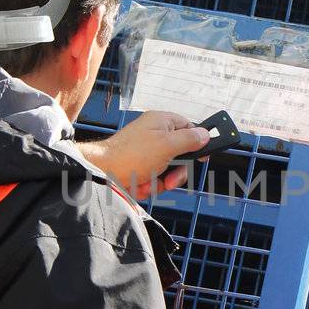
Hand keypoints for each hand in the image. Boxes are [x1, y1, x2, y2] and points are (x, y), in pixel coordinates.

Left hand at [79, 111, 208, 199]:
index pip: (189, 127)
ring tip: (150, 182)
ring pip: (169, 171)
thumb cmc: (129, 154)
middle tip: (170, 177)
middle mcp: (154, 136)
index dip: (197, 141)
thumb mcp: (167, 145)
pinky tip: (139, 185)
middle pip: (181, 154)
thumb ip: (189, 139)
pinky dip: (150, 186)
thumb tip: (205, 134)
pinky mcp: (140, 169)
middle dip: (176, 171)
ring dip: (161, 181)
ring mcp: (147, 153)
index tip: (203, 155)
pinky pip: (156, 180)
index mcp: (161, 122)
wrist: (102, 174)